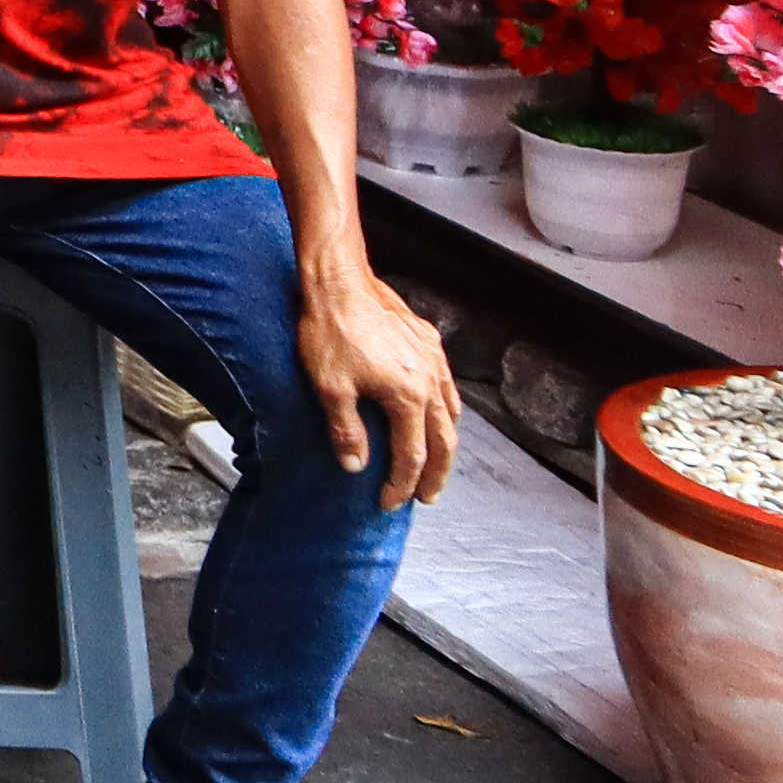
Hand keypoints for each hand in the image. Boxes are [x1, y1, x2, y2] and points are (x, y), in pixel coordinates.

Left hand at [301, 267, 461, 506]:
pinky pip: (447, 385)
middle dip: (436, 475)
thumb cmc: (331, 331)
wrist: (338, 281)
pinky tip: (438, 412)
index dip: (401, 484)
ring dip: (445, 443)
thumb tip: (356, 465)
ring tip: (435, 463)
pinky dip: (446, 409)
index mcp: (408, 397)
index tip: (390, 502)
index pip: (412, 456)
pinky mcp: (428, 341)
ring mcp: (433, 360)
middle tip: (426, 497)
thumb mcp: (330, 387)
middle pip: (444, 441)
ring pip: (451, 412)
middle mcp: (430, 381)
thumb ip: (346, 430)